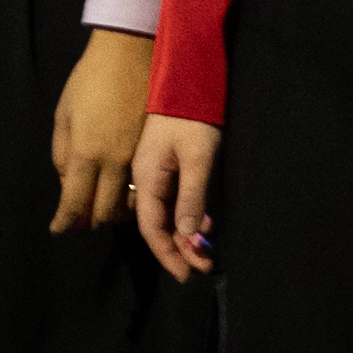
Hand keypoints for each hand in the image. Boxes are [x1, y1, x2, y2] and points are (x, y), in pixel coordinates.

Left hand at [48, 27, 153, 236]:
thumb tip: (67, 183)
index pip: (75, 201)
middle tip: (79, 223)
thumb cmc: (89, 80)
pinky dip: (133, 196)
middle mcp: (115, 162)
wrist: (130, 54)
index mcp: (86, 152)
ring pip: (128, 202)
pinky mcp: (156, 150)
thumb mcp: (64, 114)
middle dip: (89, 221)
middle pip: (104, 210)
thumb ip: (62, 153)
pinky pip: (145, 186)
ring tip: (100, 210)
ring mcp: (139, 157)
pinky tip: (124, 193)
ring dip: (113, 212)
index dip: (66, 221)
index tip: (59, 230)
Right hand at [126, 111, 220, 285]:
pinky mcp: (165, 166)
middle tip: (204, 265)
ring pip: (165, 214)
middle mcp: (144, 179)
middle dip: (180, 249)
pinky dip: (188, 216)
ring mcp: (153, 172)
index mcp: (146, 178)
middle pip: (157, 224)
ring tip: (208, 248)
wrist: (186, 77)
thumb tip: (187, 237)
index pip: (152, 227)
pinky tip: (204, 222)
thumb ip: (191, 198)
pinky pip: (172, 200)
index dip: (167, 253)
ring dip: (185, 234)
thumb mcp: (197, 158)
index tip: (186, 275)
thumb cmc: (192, 116)